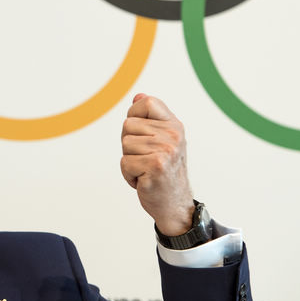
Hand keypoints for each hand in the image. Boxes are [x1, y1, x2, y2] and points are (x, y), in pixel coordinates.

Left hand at [120, 93, 194, 235]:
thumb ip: (150, 118)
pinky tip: (144, 180)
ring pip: (125, 144)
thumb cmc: (164, 171)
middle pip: (128, 126)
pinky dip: (129, 176)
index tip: (141, 135)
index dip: (134, 116)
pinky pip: (125, 163)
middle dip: (129, 144)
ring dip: (130, 161)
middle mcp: (173, 135)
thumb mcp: (161, 141)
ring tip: (145, 170)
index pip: (146, 103)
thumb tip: (138, 96)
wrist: (174, 204)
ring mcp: (166, 150)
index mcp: (174, 125)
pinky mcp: (156, 166)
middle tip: (145, 159)